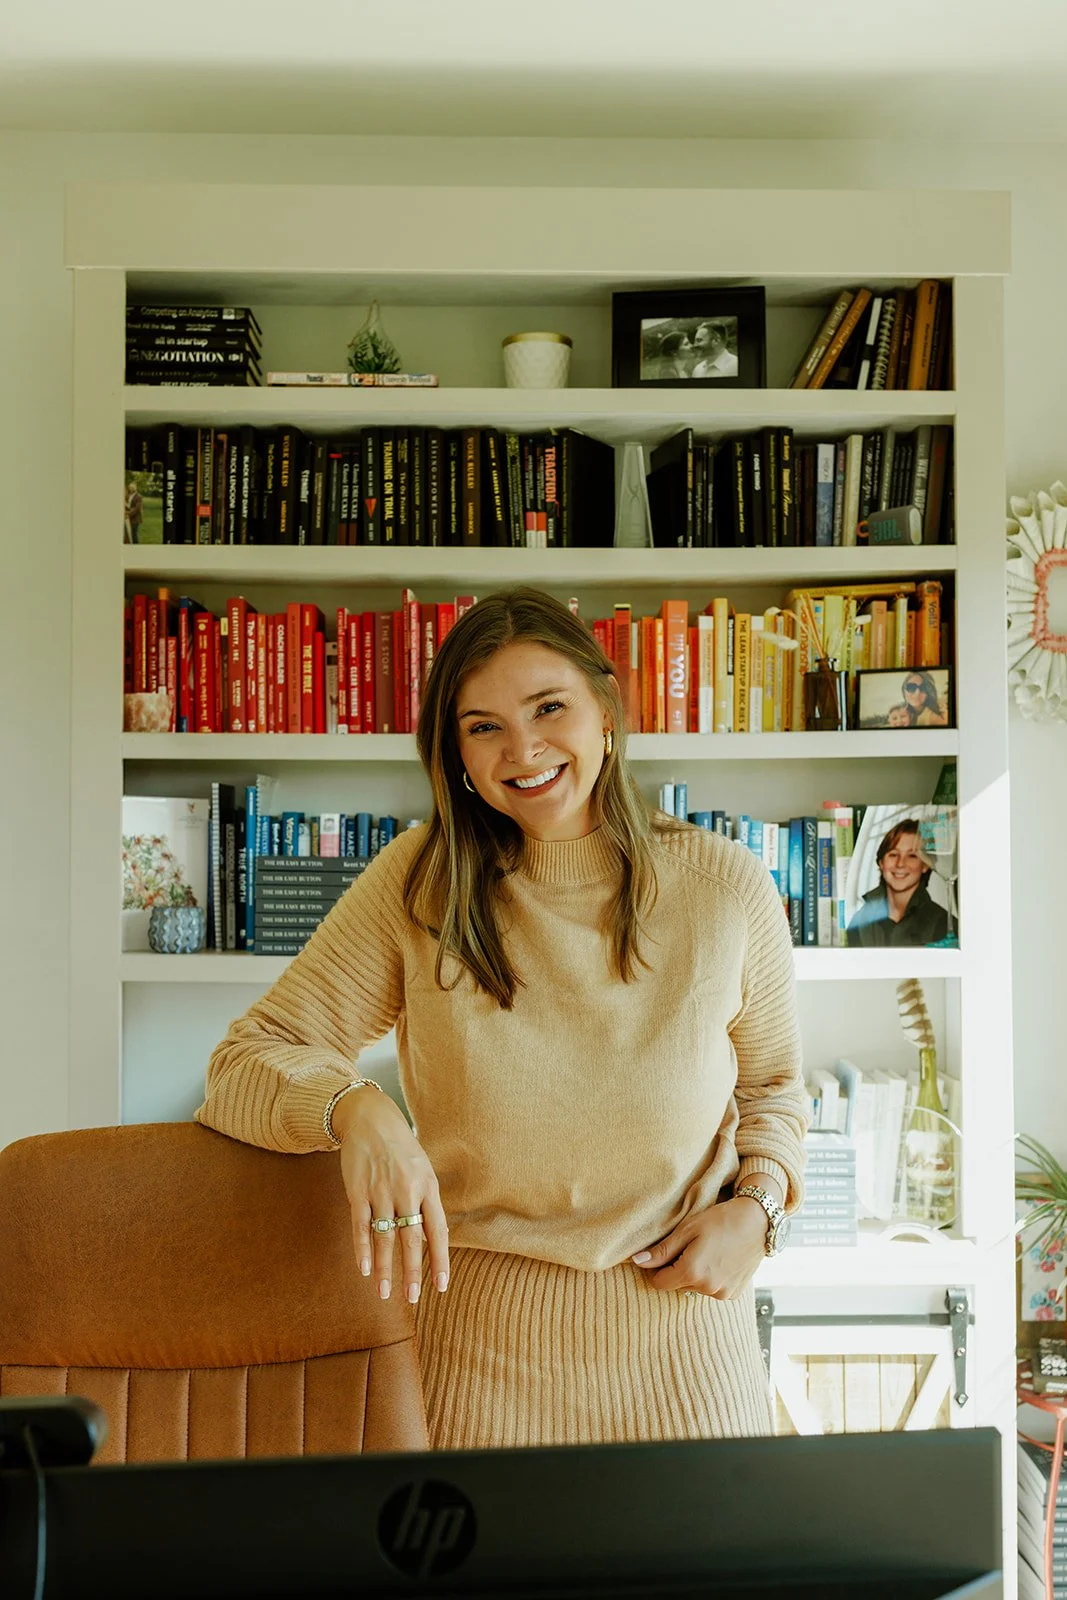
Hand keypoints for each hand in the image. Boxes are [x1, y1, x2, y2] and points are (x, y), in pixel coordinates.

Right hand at [332, 1086, 448, 1305]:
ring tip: (386, 1293)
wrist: (370, 1118)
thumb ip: (426, 1202)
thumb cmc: (401, 1147)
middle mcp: (407, 1191)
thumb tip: (428, 1238)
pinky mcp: (358, 1191)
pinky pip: (361, 1225)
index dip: (440, 1260)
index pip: (437, 1231)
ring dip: (386, 1268)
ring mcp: (381, 1191)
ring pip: (384, 1237)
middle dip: (412, 1272)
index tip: (441, 1287)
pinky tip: (365, 1270)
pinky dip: (363, 1249)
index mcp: (428, 1186)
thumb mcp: (423, 1169)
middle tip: (412, 1299)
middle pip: (411, 1239)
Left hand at [630, 1196, 768, 1299]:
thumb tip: (637, 1262)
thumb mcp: (687, 1229)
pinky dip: (711, 1277)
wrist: (758, 1221)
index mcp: (692, 1272)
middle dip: (678, 1268)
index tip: (666, 1253)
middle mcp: (707, 1288)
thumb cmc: (721, 1220)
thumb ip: (662, 1250)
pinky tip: (720, 1259)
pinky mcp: (733, 1294)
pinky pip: (711, 1289)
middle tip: (691, 1246)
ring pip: (694, 1287)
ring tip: (708, 1250)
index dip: (658, 1268)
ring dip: (695, 1274)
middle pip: (677, 1285)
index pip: (659, 1283)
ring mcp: (722, 1293)